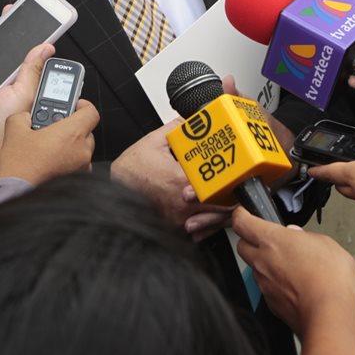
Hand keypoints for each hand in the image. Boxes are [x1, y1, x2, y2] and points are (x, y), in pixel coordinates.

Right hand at [0, 14, 54, 158]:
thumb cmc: (3, 130)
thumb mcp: (23, 94)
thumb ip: (31, 68)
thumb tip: (46, 46)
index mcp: (20, 86)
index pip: (26, 57)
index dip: (29, 39)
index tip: (32, 20)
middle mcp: (1, 85)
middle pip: (1, 53)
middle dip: (2, 33)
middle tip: (6, 13)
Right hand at [0, 103, 98, 183]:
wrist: (16, 193)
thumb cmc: (20, 166)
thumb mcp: (14, 130)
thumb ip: (22, 116)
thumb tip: (25, 117)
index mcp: (71, 133)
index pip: (91, 113)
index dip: (83, 106)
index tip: (75, 106)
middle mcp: (81, 151)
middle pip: (86, 132)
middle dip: (72, 128)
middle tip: (55, 129)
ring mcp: (81, 168)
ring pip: (82, 150)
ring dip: (71, 146)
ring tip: (51, 148)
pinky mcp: (77, 182)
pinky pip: (78, 166)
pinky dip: (69, 163)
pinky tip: (52, 163)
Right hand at [112, 121, 233, 239]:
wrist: (113, 192)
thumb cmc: (130, 172)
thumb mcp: (153, 141)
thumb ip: (177, 129)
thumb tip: (193, 120)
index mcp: (182, 182)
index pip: (220, 187)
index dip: (234, 183)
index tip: (241, 177)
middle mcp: (183, 205)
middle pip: (222, 208)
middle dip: (233, 199)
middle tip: (240, 190)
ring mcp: (179, 221)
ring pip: (214, 223)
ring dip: (224, 214)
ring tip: (230, 202)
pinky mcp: (174, 229)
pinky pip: (200, 233)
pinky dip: (209, 226)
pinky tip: (212, 216)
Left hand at [232, 208, 354, 335]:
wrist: (329, 316)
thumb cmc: (330, 280)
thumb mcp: (326, 244)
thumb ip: (307, 237)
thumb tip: (298, 235)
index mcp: (272, 240)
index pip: (242, 222)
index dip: (241, 215)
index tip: (243, 212)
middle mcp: (262, 261)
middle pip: (242, 245)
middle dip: (250, 240)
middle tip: (267, 239)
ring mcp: (264, 284)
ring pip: (254, 268)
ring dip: (264, 264)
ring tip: (288, 265)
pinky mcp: (271, 303)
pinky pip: (266, 288)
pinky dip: (275, 284)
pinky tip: (293, 285)